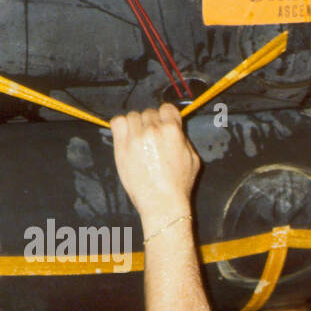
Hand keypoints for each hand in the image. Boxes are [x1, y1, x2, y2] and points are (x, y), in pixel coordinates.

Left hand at [109, 104, 199, 227]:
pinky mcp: (121, 146)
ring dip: (137, 124)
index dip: (167, 116)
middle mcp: (152, 130)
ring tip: (141, 138)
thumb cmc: (179, 185)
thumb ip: (183, 139)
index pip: (167, 108)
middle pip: (149, 112)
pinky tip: (128, 136)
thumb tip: (175, 129)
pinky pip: (117, 122)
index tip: (166, 123)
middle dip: (152, 122)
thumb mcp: (193, 159)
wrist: (162, 203)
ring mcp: (135, 137)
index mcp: (172, 131)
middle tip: (154, 138)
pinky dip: (122, 126)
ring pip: (133, 116)